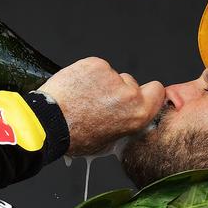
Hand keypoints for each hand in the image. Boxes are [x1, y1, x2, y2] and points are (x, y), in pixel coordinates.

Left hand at [37, 57, 164, 155]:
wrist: (50, 123)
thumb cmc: (74, 136)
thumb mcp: (107, 142)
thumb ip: (124, 125)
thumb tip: (125, 119)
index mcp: (137, 114)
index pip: (157, 91)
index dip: (146, 93)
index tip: (136, 95)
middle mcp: (128, 94)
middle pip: (130, 82)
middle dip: (118, 89)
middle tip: (98, 102)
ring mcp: (111, 77)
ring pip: (110, 75)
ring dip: (100, 83)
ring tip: (82, 98)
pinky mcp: (95, 65)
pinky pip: (95, 67)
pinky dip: (87, 74)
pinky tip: (76, 89)